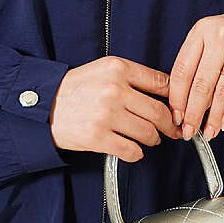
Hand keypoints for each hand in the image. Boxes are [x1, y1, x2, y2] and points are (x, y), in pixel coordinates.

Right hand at [50, 56, 183, 161]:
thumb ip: (133, 78)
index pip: (161, 83)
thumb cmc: (75, 88)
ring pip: (148, 133)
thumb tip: (165, 94)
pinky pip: (131, 150)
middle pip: (159, 112)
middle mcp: (114, 90)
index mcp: (118, 69)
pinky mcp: (98, 137)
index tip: (178, 108)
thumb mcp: (104, 70)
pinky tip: (133, 148)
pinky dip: (136, 153)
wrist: (45, 105)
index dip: (175, 99)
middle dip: (170, 125)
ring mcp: (106, 115)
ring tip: (150, 138)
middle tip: (172, 129)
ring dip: (153, 139)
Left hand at [167, 7, 223, 140]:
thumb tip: (186, 100)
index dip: (176, 98)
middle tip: (189, 131)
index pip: (182, 70)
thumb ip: (197, 60)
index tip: (176, 115)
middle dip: (193, 114)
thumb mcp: (212, 34)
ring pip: (222, 93)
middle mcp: (220, 38)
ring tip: (209, 131)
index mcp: (202, 30)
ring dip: (214, 118)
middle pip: (200, 85)